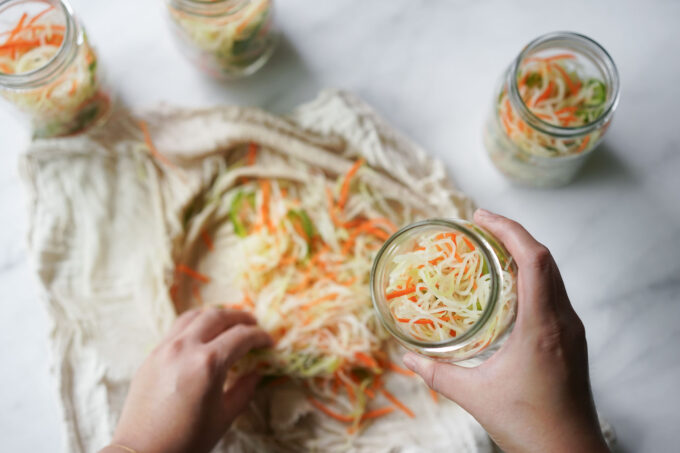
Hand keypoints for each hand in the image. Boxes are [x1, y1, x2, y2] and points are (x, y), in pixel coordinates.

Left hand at [102, 307, 271, 452]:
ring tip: (228, 323)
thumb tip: (256, 372)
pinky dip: (195, 324)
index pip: (241, 336)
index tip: (269, 342)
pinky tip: (202, 335)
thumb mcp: (224, 417)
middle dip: (240, 317)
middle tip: (253, 325)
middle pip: (218, 316)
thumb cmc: (187, 440)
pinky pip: (177, 328)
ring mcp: (165, 348)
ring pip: (194, 316)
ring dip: (216, 315)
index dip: (260, 336)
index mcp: (208, 363)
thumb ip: (245, 389)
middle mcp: (185, 347)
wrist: (143, 452)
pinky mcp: (151, 355)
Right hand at [402, 209, 608, 452]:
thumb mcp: (475, 396)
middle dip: (513, 234)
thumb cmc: (529, 425)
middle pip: (545, 259)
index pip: (534, 259)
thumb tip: (406, 357)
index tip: (480, 217)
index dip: (508, 230)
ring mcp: (571, 330)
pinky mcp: (571, 340)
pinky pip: (553, 293)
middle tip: (480, 225)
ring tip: (491, 247)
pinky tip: (509, 285)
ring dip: (524, 253)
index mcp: (542, 326)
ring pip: (552, 275)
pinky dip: (532, 276)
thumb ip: (437, 373)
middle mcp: (563, 321)